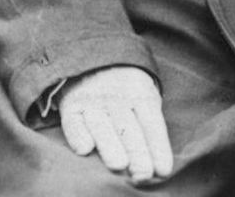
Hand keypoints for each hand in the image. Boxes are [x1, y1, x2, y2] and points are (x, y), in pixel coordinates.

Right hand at [59, 65, 172, 183]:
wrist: (93, 58)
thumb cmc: (126, 88)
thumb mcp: (144, 96)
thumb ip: (149, 125)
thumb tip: (159, 164)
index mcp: (141, 94)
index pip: (152, 123)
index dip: (158, 147)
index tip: (163, 171)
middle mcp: (118, 97)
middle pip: (129, 128)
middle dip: (138, 152)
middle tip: (143, 174)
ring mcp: (93, 99)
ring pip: (103, 126)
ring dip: (110, 146)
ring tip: (119, 165)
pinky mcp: (71, 104)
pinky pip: (73, 121)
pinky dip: (78, 134)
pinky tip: (84, 149)